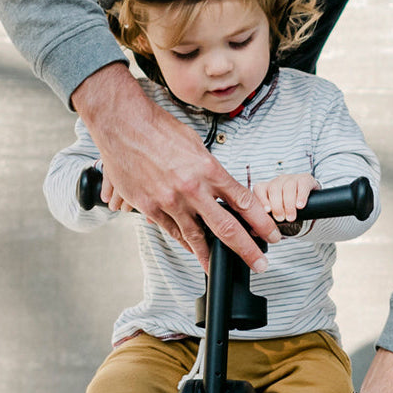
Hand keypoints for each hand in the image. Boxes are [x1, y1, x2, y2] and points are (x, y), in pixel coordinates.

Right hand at [72, 64, 279, 269]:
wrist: (122, 124)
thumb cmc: (158, 129)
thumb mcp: (195, 144)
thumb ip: (210, 170)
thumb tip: (223, 189)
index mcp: (208, 169)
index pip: (244, 202)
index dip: (262, 222)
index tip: (271, 234)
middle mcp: (192, 188)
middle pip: (227, 228)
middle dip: (247, 250)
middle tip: (260, 263)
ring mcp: (169, 201)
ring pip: (197, 237)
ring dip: (211, 255)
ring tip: (220, 267)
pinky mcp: (149, 207)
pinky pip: (172, 231)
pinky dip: (185, 242)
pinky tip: (193, 249)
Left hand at [251, 173, 318, 223]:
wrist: (306, 204)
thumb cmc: (287, 210)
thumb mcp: (275, 215)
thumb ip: (264, 221)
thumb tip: (254, 231)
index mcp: (267, 188)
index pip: (259, 189)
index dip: (262, 200)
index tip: (267, 211)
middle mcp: (278, 181)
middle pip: (274, 188)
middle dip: (277, 205)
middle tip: (281, 218)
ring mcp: (292, 179)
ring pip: (288, 187)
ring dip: (289, 204)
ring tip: (291, 217)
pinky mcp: (305, 179)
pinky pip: (302, 185)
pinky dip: (301, 196)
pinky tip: (300, 206)